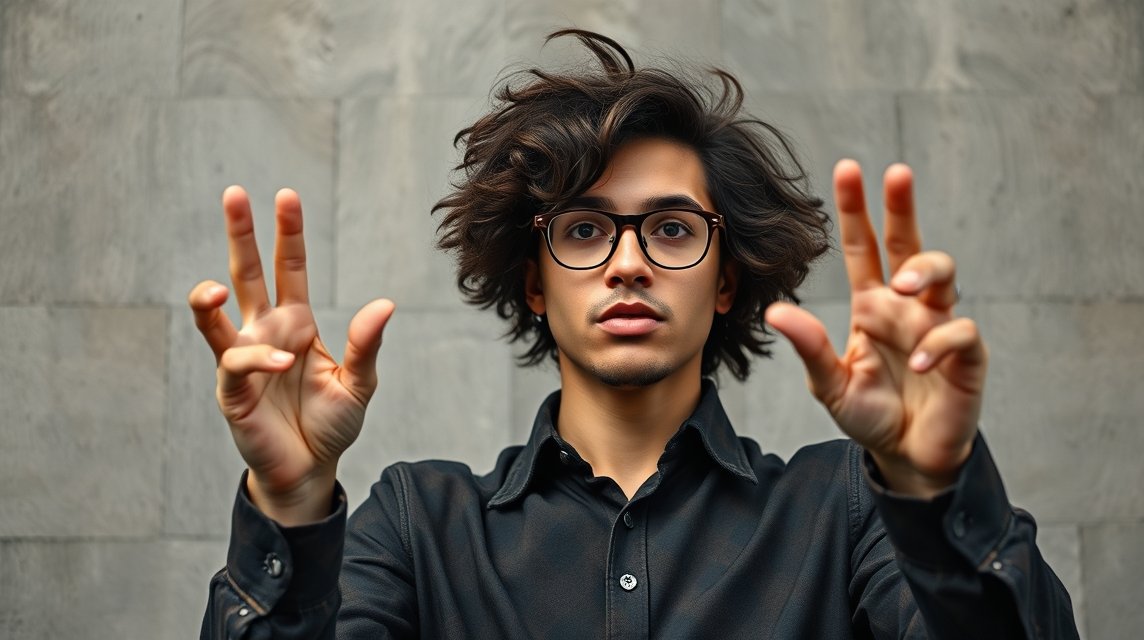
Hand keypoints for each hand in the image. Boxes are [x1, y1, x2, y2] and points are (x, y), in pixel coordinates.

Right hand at [188, 186, 394, 523]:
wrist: (311, 470)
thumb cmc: (331, 424)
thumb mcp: (360, 382)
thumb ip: (367, 344)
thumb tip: (386, 303)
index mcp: (297, 324)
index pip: (290, 268)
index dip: (288, 234)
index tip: (287, 196)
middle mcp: (266, 333)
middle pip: (248, 274)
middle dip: (240, 235)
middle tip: (234, 193)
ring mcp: (245, 360)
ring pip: (215, 317)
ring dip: (208, 297)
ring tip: (215, 288)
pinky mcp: (233, 391)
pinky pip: (234, 365)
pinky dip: (256, 360)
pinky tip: (281, 364)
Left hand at [765, 160, 986, 497]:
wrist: (905, 456)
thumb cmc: (870, 414)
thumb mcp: (828, 383)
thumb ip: (809, 347)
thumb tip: (776, 311)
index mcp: (872, 304)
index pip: (864, 247)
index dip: (857, 209)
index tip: (848, 169)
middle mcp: (907, 306)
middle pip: (909, 243)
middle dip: (903, 207)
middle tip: (897, 172)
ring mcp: (937, 326)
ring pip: (944, 274)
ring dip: (925, 270)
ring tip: (903, 285)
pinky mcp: (965, 356)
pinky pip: (959, 333)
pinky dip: (938, 344)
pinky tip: (916, 367)